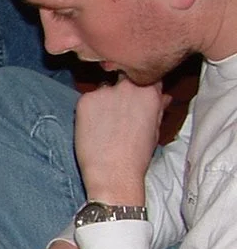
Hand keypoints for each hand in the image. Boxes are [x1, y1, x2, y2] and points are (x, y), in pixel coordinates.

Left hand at [74, 77, 167, 206]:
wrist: (113, 172)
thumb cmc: (137, 155)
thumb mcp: (155, 129)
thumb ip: (157, 108)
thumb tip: (163, 96)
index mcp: (150, 91)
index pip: (145, 75)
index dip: (139, 84)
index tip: (134, 96)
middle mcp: (128, 87)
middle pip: (123, 78)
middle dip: (121, 89)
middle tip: (116, 111)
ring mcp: (105, 92)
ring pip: (103, 88)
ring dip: (103, 99)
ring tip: (104, 123)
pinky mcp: (85, 100)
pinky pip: (87, 99)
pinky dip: (88, 110)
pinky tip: (92, 127)